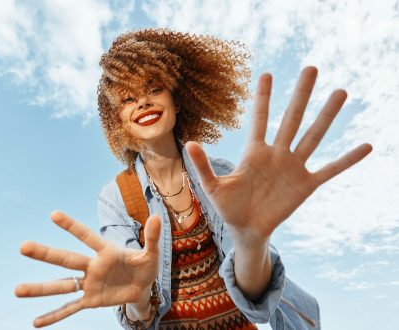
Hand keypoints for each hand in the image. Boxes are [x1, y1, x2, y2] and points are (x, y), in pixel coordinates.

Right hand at [15, 211, 160, 327]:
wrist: (142, 287)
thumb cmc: (144, 266)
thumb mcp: (151, 254)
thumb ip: (152, 237)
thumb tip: (157, 216)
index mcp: (106, 252)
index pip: (87, 237)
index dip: (72, 226)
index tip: (53, 214)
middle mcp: (92, 266)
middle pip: (66, 259)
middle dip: (45, 254)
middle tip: (22, 247)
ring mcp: (89, 284)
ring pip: (62, 285)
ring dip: (41, 289)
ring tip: (17, 290)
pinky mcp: (91, 301)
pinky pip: (70, 308)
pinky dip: (55, 316)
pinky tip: (36, 322)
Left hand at [186, 66, 371, 243]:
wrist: (247, 229)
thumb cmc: (229, 207)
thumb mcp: (213, 187)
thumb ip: (203, 166)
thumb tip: (189, 143)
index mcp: (254, 152)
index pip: (260, 119)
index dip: (264, 97)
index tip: (267, 73)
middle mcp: (277, 154)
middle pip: (291, 119)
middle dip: (301, 95)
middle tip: (312, 68)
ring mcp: (293, 168)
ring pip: (313, 136)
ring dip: (327, 115)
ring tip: (341, 92)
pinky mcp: (306, 185)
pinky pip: (330, 169)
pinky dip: (347, 159)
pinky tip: (366, 145)